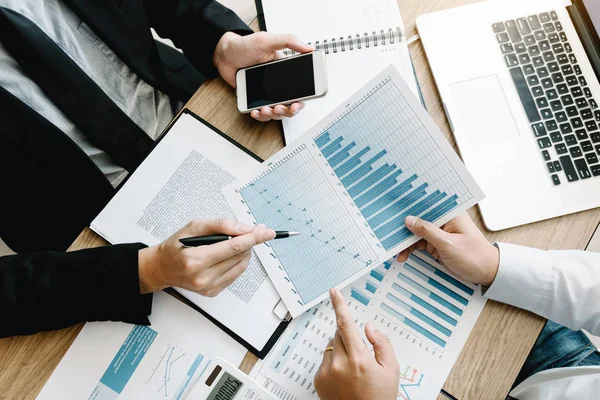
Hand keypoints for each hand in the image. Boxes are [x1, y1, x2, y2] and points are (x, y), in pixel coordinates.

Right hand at [138, 219, 274, 295]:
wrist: (162, 268)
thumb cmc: (177, 246)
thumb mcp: (194, 227)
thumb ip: (221, 225)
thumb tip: (245, 229)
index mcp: (196, 259)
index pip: (233, 247)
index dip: (253, 238)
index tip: (267, 232)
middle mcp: (203, 277)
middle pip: (239, 256)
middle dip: (251, 241)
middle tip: (257, 230)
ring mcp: (209, 287)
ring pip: (241, 266)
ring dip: (246, 251)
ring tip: (241, 241)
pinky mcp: (213, 292)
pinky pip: (235, 274)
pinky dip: (238, 261)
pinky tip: (231, 254)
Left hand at [213, 31, 313, 120]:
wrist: (224, 54)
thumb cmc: (244, 45)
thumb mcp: (268, 40)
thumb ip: (289, 41)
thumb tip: (309, 48)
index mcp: (285, 71)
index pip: (300, 89)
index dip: (301, 100)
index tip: (297, 103)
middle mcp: (277, 84)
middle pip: (290, 105)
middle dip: (287, 110)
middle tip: (280, 107)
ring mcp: (266, 92)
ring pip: (277, 111)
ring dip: (273, 114)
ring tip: (266, 109)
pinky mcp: (254, 98)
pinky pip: (261, 112)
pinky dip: (260, 115)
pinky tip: (256, 112)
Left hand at [314, 289, 398, 399]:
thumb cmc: (379, 397)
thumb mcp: (391, 370)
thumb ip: (381, 343)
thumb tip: (369, 327)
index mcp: (358, 359)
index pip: (346, 324)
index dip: (340, 305)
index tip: (334, 292)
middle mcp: (339, 364)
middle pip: (339, 334)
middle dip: (349, 337)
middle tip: (361, 355)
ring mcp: (326, 372)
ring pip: (331, 347)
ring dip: (341, 351)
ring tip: (353, 371)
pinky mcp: (318, 379)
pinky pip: (325, 360)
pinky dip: (333, 363)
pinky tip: (345, 378)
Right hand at [397, 214, 499, 285]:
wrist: (488, 274)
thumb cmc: (474, 257)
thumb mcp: (448, 244)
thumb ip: (427, 231)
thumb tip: (408, 220)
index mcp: (451, 213)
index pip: (427, 205)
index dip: (410, 205)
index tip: (394, 206)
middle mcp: (444, 220)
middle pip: (419, 219)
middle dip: (404, 225)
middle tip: (387, 230)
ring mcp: (439, 232)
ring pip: (416, 232)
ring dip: (405, 241)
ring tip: (394, 249)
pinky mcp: (437, 244)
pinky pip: (419, 243)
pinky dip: (410, 249)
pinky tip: (402, 255)